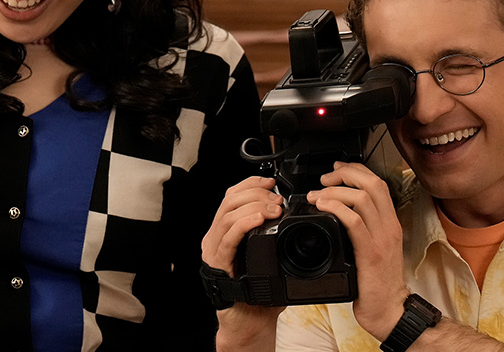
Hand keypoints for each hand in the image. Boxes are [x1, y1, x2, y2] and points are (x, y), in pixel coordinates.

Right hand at [201, 176, 285, 349]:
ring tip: (274, 209)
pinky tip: (258, 220)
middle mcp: (216, 237)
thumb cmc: (260, 294)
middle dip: (256, 193)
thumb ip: (273, 234)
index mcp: (226, 232)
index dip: (251, 183)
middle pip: (230, 200)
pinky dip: (243, 224)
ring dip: (253, 206)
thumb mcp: (269, 256)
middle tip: (277, 200)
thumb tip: (289, 213)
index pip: (232, 196)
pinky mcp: (217, 264)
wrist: (250, 322)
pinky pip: (227, 238)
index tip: (271, 182)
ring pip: (228, 215)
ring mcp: (214, 250)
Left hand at [306, 162, 409, 341]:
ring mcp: (381, 239)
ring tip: (318, 195)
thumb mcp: (374, 248)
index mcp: (389, 223)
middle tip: (325, 179)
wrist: (389, 310)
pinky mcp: (371, 253)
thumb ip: (363, 228)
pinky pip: (354, 222)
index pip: (377, 183)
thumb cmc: (378, 283)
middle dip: (345, 174)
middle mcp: (389, 226)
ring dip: (335, 191)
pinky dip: (336, 209)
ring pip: (362, 198)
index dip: (356, 170)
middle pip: (372, 183)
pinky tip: (323, 208)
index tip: (337, 169)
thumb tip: (340, 211)